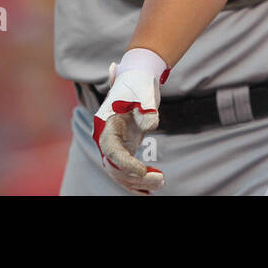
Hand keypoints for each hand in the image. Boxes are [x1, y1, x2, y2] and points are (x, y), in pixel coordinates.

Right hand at [91, 49, 169, 194]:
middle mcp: (106, 137)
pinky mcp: (125, 148)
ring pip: (121, 173)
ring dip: (139, 182)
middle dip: (136, 177)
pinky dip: (137, 182)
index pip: (111, 150)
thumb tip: (151, 125)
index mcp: (106, 123)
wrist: (138, 76)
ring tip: (161, 182)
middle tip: (161, 178)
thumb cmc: (139, 82)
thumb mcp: (144, 91)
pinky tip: (151, 191)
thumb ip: (147, 108)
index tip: (142, 171)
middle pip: (115, 166)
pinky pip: (127, 171)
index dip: (125, 163)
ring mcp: (115, 144)